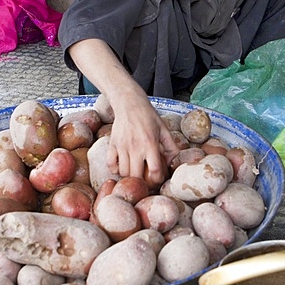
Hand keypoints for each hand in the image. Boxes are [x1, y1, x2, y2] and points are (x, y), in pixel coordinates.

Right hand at [66, 39, 179, 183]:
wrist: (129, 103)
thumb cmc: (148, 116)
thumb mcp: (163, 129)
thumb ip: (171, 147)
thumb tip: (174, 163)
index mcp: (150, 143)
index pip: (155, 170)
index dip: (157, 179)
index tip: (158, 178)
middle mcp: (135, 147)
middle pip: (136, 176)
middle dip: (142, 182)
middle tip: (146, 180)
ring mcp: (122, 146)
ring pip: (123, 172)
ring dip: (130, 176)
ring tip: (135, 173)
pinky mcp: (112, 144)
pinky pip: (110, 164)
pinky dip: (115, 170)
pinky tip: (122, 167)